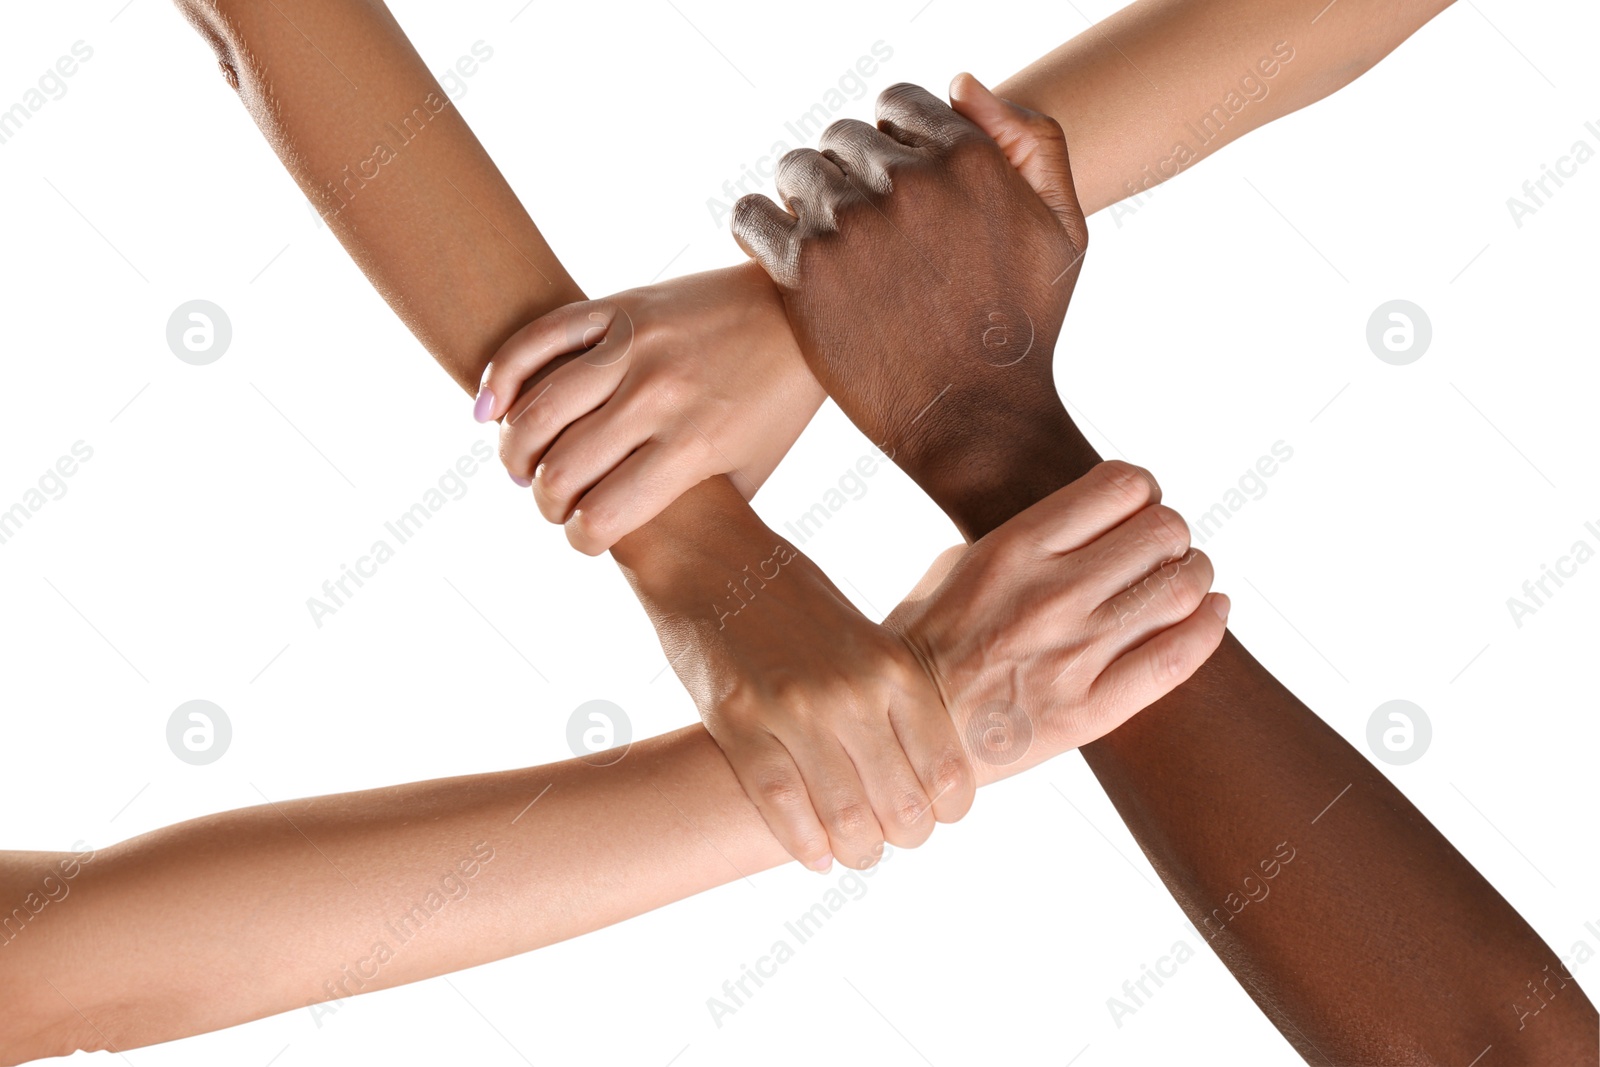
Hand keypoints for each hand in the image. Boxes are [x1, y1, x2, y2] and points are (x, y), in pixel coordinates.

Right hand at [475, 262, 824, 553]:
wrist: (801, 311)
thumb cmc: (775, 403)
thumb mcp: (751, 471)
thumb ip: (698, 507)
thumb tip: (645, 544)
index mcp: (693, 447)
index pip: (603, 516)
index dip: (581, 540)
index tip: (584, 538)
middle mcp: (658, 396)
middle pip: (562, 469)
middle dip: (546, 502)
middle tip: (551, 504)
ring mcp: (635, 346)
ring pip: (539, 409)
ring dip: (515, 450)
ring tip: (521, 465)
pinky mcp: (620, 306)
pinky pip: (539, 339)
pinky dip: (502, 376)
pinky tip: (489, 410)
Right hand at [621, 482, 973, 871]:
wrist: (708, 556)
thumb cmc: (791, 598)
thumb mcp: (863, 636)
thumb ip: (891, 696)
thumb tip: (924, 771)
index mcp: (894, 666)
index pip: (947, 769)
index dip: (947, 811)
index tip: (934, 817)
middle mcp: (853, 690)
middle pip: (900, 804)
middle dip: (902, 837)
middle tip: (890, 840)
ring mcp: (795, 709)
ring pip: (844, 817)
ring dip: (856, 851)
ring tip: (854, 854)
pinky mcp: (739, 722)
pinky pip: (782, 806)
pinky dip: (803, 844)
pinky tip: (814, 856)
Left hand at [731, 75, 1089, 537]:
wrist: (978, 420)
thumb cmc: (1025, 328)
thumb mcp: (1063, 229)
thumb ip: (1033, 141)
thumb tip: (959, 83)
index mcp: (969, 158)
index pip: (899, 104)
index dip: (894, 141)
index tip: (895, 183)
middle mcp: (908, 182)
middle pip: (844, 137)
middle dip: (851, 172)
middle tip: (863, 225)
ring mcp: (851, 226)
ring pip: (796, 169)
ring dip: (805, 198)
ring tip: (826, 241)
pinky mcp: (804, 273)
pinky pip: (751, 215)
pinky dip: (758, 226)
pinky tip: (781, 252)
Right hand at [887, 461, 1229, 785]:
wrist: (907, 736)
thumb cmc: (925, 647)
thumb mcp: (954, 567)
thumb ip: (1020, 538)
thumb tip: (1083, 518)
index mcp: (1013, 548)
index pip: (1123, 486)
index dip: (1144, 493)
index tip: (1137, 512)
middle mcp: (1050, 594)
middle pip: (1164, 531)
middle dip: (1172, 535)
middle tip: (1163, 552)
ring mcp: (1074, 653)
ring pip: (1182, 587)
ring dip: (1196, 575)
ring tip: (1187, 581)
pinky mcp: (1092, 710)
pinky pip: (1179, 656)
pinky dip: (1211, 626)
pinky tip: (1212, 614)